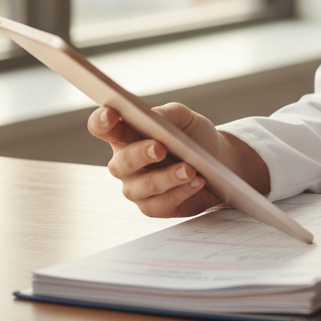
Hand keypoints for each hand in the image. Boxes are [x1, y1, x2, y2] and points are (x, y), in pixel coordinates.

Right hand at [87, 103, 267, 218]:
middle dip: (141, 154)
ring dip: (168, 176)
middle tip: (160, 148)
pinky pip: (161, 203)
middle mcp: (125, 163)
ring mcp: (136, 187)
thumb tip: (154, 116)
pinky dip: (182, 191)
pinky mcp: (153, 206)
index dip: (101, 121)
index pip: (103, 128)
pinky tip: (197, 181)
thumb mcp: (185, 118)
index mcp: (126, 135)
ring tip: (190, 169)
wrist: (219, 160)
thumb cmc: (194, 137)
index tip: (109, 115)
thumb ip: (167, 113)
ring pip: (144, 185)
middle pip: (122, 161)